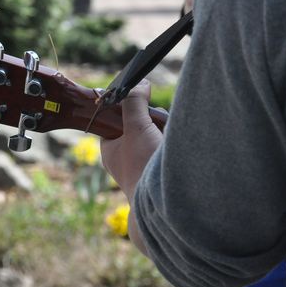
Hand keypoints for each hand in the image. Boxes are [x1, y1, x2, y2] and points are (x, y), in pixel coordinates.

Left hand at [100, 80, 163, 199]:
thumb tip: (139, 83)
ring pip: (157, 132)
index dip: (129, 107)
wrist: (164, 203)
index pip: (116, 117)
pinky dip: (173, 141)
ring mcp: (145, 163)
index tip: (140, 104)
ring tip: (166, 138)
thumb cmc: (142, 166)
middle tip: (156, 125)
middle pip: (140, 122)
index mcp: (110, 148)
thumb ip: (134, 102)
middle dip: (153, 120)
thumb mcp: (135, 127)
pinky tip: (174, 145)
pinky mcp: (161, 168)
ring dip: (165, 129)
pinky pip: (168, 144)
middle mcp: (125, 156)